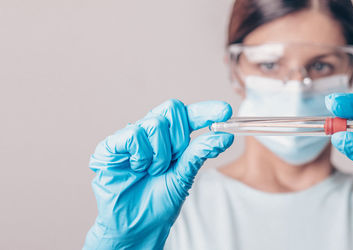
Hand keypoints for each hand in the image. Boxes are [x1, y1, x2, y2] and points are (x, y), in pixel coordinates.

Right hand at [84, 100, 233, 248]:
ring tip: (153, 171)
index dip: (206, 111)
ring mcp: (131, 138)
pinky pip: (133, 135)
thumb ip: (201, 152)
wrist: (137, 226)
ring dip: (160, 153)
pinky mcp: (111, 147)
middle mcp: (151, 134)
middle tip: (173, 160)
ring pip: (154, 123)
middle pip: (173, 109)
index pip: (189, 115)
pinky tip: (137, 168)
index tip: (224, 111)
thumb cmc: (159, 201)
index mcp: (171, 138)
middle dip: (179, 137)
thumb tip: (224, 136)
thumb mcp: (185, 175)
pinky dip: (140, 154)